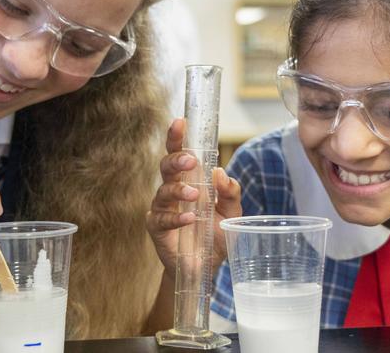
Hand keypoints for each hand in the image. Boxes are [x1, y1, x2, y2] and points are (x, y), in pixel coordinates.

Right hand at [146, 118, 241, 278]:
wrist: (207, 267)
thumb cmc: (215, 234)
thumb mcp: (231, 212)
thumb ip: (230, 192)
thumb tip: (220, 173)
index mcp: (189, 180)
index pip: (180, 154)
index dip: (177, 137)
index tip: (180, 122)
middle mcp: (173, 190)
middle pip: (166, 167)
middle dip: (177, 160)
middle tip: (191, 160)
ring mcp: (162, 208)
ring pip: (163, 191)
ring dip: (179, 189)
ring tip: (195, 195)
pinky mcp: (157, 228)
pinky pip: (162, 219)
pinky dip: (177, 218)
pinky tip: (190, 219)